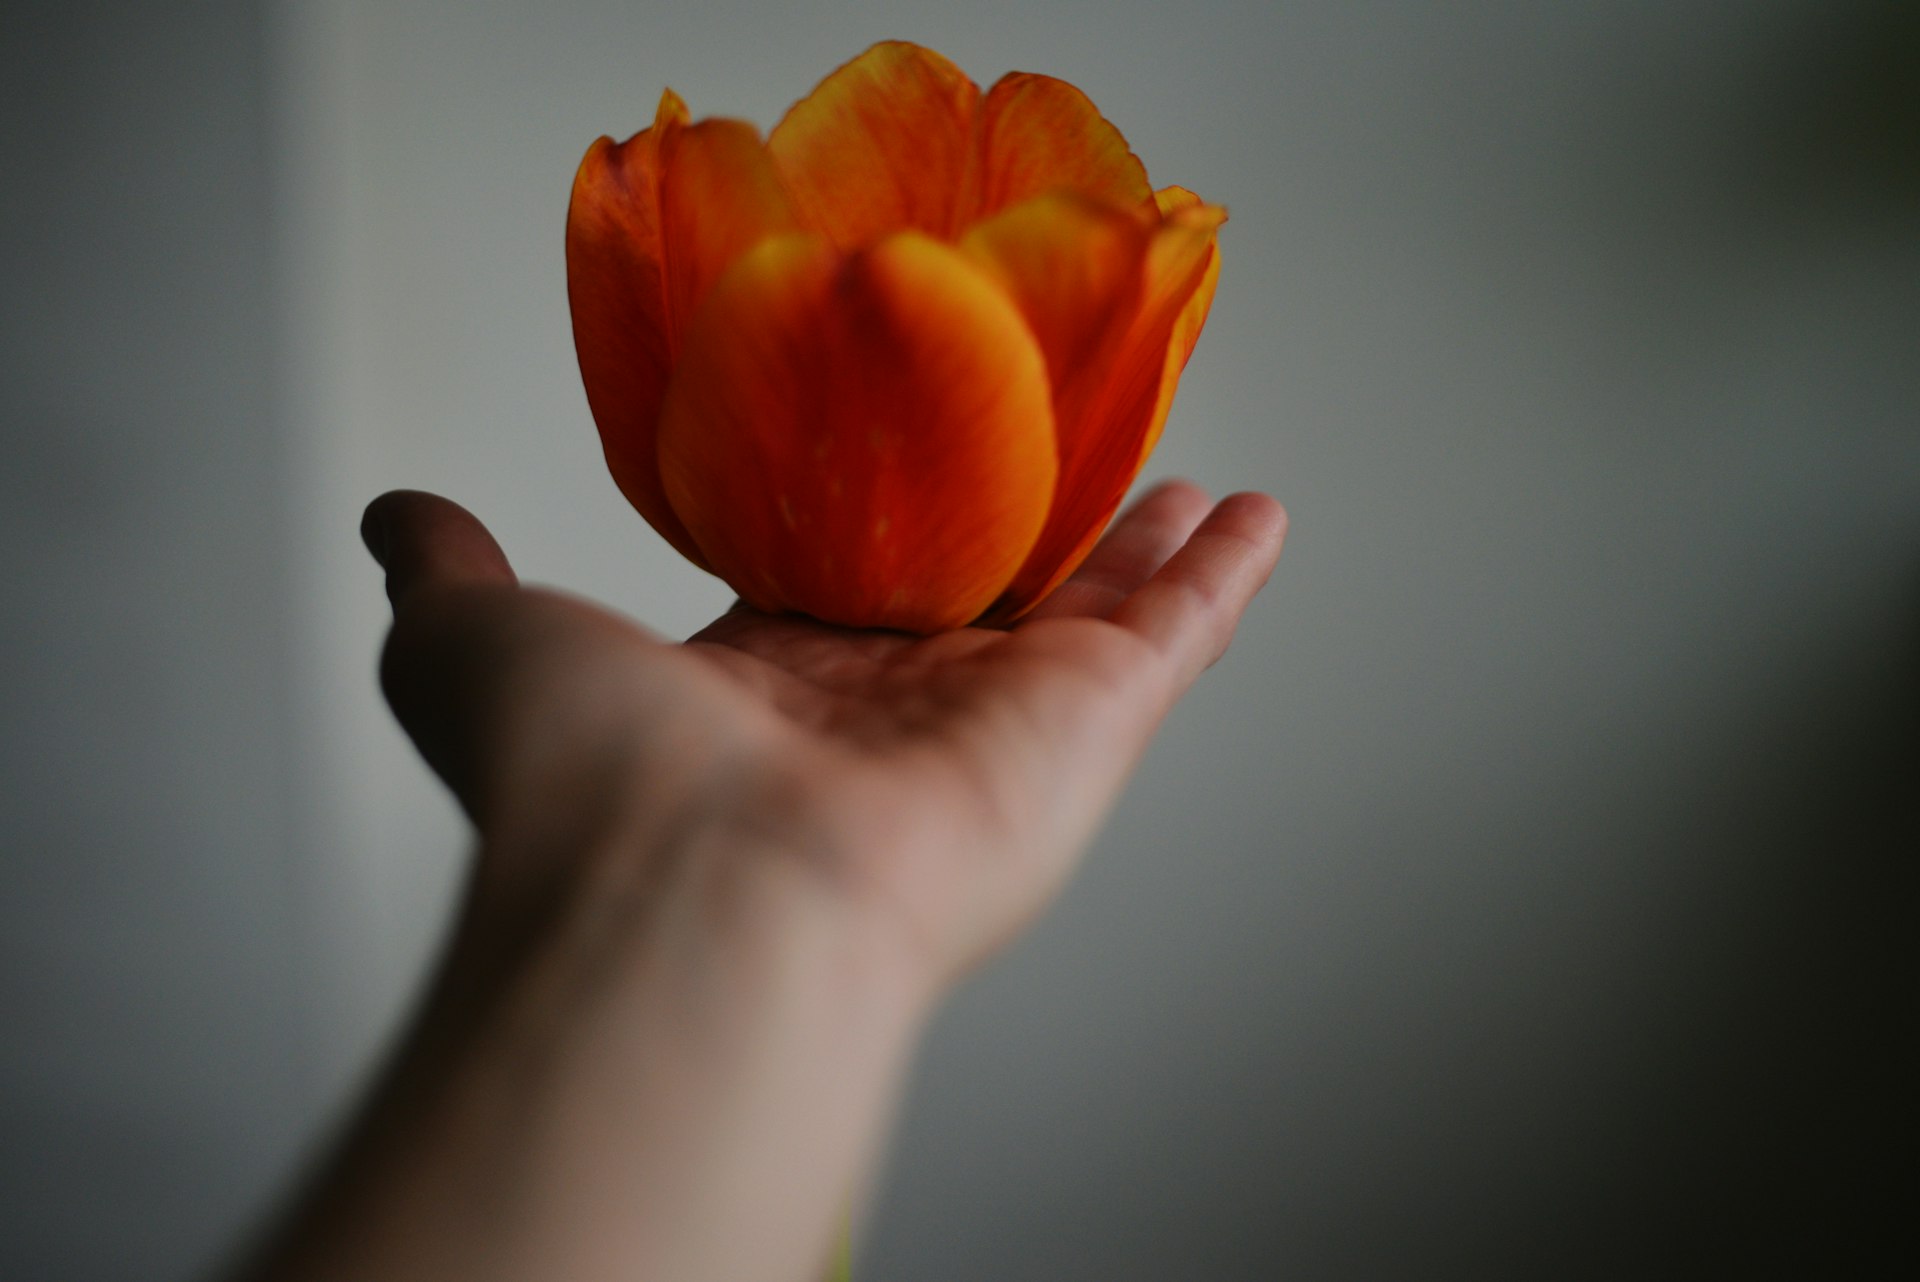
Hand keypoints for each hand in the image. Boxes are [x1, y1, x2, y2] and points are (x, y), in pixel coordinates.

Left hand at [363, 479, 1285, 986]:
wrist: (692, 890)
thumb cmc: (578, 780)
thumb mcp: (479, 641)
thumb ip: (452, 574)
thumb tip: (397, 517)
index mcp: (763, 689)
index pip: (834, 589)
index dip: (869, 519)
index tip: (896, 452)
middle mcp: (884, 712)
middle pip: (978, 598)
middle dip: (1023, 534)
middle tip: (1066, 457)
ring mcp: (992, 723)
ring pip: (1088, 613)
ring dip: (1139, 546)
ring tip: (1181, 474)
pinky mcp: (1080, 728)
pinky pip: (1173, 636)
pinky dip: (1226, 576)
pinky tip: (1261, 514)